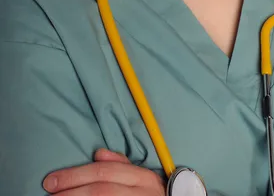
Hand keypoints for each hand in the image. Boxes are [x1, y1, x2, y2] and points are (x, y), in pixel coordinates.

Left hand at [43, 149, 165, 194]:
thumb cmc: (151, 195)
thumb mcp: (142, 177)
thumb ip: (121, 165)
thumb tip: (98, 153)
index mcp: (143, 177)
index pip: (105, 172)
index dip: (76, 175)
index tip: (52, 180)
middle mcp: (140, 193)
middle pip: (101, 190)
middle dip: (71, 191)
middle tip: (49, 193)